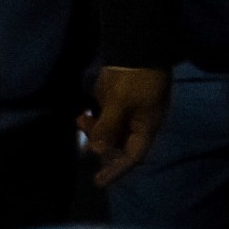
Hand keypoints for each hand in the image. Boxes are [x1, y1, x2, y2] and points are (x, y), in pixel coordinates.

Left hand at [77, 64, 170, 187]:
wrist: (138, 48)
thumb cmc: (135, 77)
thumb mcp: (120, 102)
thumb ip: (107, 127)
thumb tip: (95, 150)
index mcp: (147, 126)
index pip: (133, 156)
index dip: (117, 169)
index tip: (99, 181)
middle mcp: (139, 124)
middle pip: (121, 148)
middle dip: (102, 150)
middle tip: (86, 147)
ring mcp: (128, 114)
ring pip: (110, 135)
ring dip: (95, 134)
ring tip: (82, 122)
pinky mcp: (117, 104)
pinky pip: (105, 122)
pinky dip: (93, 123)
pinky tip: (83, 116)